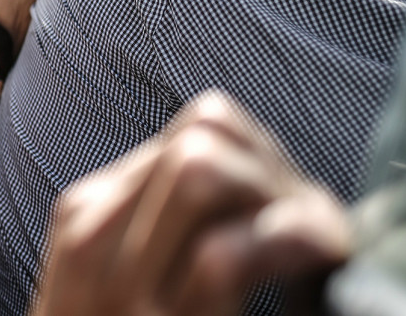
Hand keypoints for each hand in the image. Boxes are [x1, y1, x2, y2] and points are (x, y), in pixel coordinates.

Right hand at [33, 92, 349, 315]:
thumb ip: (160, 228)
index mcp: (89, 212)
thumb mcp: (115, 277)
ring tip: (316, 241)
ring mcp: (116, 278)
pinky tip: (315, 259)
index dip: (265, 156)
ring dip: (280, 198)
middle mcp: (94, 230)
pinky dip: (286, 246)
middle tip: (314, 220)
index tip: (294, 204)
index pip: (197, 128)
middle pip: (202, 135)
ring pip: (201, 169)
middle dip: (277, 168)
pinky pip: (219, 256)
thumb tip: (252, 182)